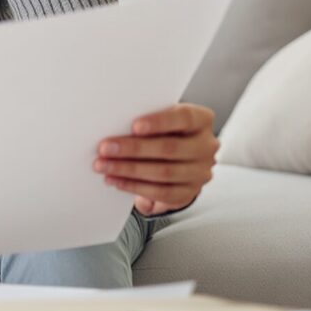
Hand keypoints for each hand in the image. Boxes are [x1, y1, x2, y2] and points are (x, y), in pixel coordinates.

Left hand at [95, 103, 217, 215]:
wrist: (179, 158)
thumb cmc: (165, 131)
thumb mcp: (161, 120)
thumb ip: (147, 122)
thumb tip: (115, 125)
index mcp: (201, 120)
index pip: (184, 118)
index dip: (159, 122)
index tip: (134, 125)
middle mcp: (206, 146)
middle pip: (170, 148)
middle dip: (133, 149)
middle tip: (105, 148)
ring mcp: (200, 172)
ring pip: (164, 172)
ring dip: (128, 170)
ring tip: (104, 166)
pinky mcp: (189, 192)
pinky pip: (161, 192)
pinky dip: (135, 186)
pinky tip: (116, 180)